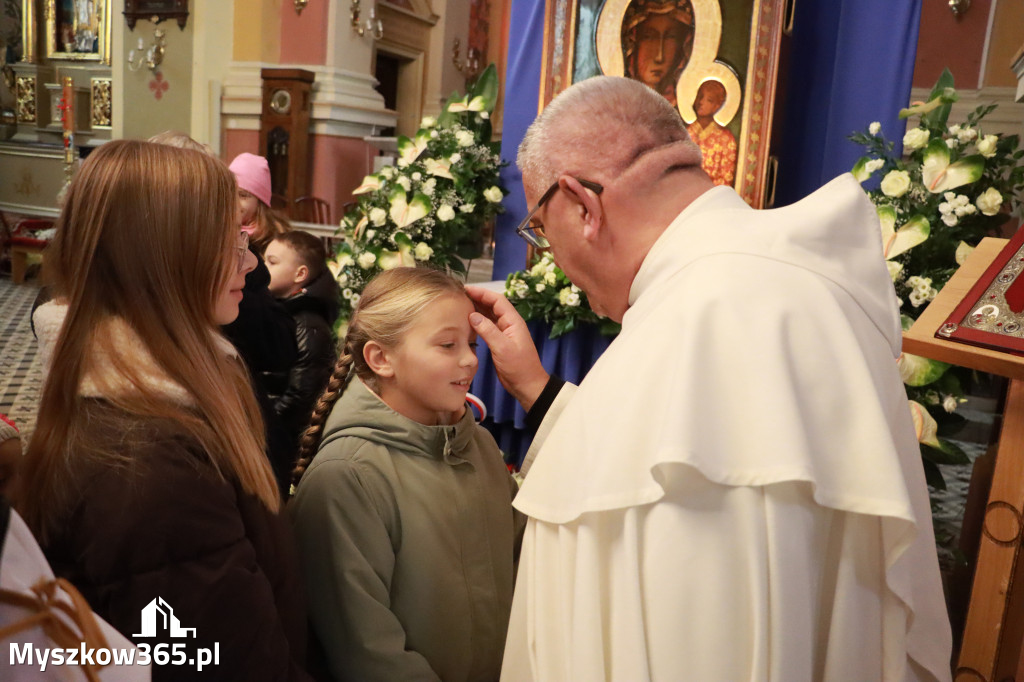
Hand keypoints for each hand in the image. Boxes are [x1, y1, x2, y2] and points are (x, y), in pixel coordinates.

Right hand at [466, 286, 548, 411]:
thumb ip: (488, 330)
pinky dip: (478, 322)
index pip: (497, 300)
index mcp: (513, 321)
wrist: (527, 385)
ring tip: (461, 304)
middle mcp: (509, 324)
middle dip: (478, 298)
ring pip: (489, 315)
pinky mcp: (499, 342)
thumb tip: (472, 315)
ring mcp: (504, 333)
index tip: (466, 289)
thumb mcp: (502, 348)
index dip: (482, 293)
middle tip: (460, 295)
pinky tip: (467, 321)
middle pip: (492, 305)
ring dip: (477, 309)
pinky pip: (487, 326)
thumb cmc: (518, 367)